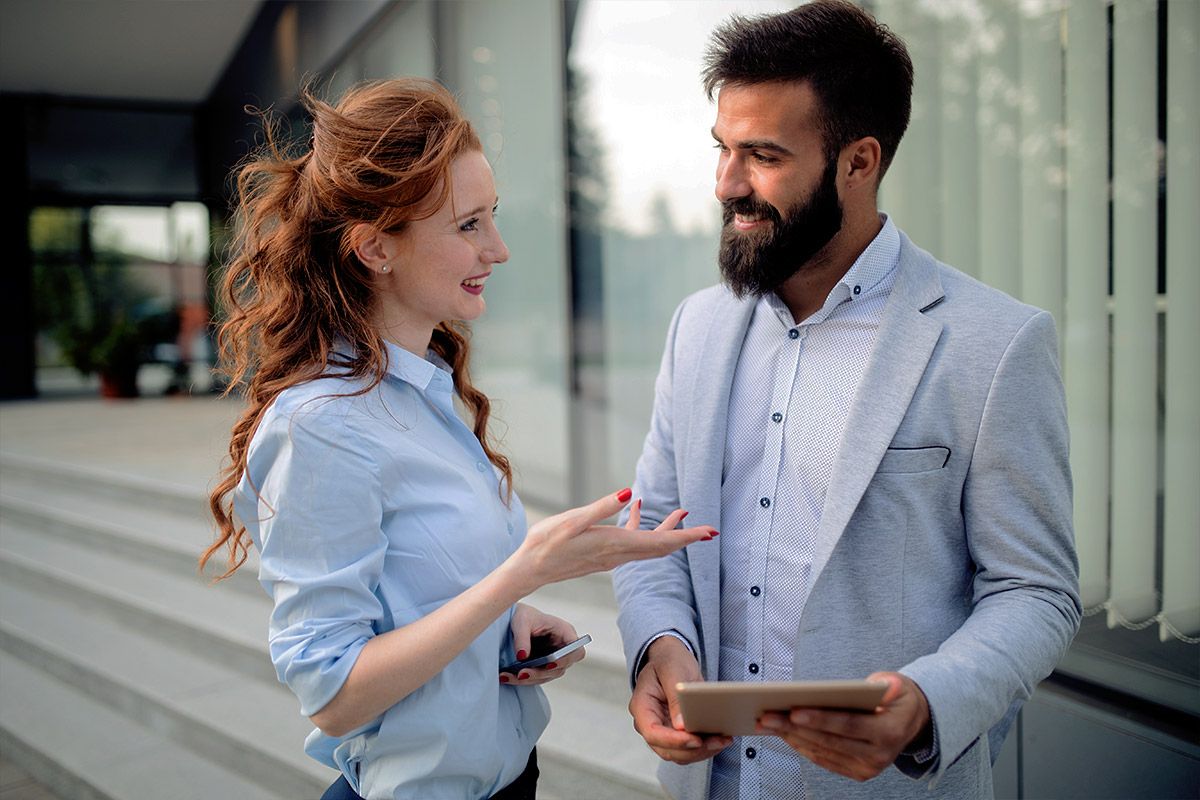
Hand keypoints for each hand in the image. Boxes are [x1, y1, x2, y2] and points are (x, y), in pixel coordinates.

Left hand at [500, 604, 582, 685]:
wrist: (512, 619)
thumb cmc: (522, 615)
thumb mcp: (521, 621)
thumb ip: (522, 638)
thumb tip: (523, 656)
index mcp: (564, 632)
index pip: (576, 650)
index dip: (567, 659)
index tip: (550, 663)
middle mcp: (561, 648)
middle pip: (560, 668)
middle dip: (540, 673)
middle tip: (521, 673)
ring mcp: (552, 659)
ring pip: (546, 676)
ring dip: (528, 679)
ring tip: (507, 676)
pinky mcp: (541, 666)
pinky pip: (535, 677)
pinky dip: (520, 679)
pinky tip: (505, 677)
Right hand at [510, 489, 716, 592]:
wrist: (529, 569)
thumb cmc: (546, 543)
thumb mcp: (573, 520)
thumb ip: (603, 506)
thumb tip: (632, 493)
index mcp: (615, 545)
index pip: (661, 543)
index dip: (687, 537)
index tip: (709, 533)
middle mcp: (618, 555)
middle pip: (661, 547)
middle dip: (685, 537)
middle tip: (707, 529)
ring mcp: (610, 557)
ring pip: (648, 546)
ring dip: (666, 531)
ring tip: (680, 513)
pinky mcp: (602, 555)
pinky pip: (631, 543)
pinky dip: (641, 528)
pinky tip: (636, 510)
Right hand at [629, 636, 731, 763]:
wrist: (670, 658)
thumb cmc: (668, 660)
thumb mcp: (672, 670)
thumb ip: (675, 697)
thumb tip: (681, 726)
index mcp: (641, 706)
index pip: (652, 732)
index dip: (673, 741)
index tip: (695, 739)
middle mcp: (649, 723)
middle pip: (666, 749)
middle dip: (693, 750)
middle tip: (716, 741)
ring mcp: (662, 730)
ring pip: (679, 754)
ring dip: (702, 752)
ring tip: (723, 740)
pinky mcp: (677, 733)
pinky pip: (689, 748)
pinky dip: (705, 747)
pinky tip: (721, 738)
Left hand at [755, 672, 931, 781]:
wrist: (912, 723)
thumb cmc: (898, 697)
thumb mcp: (900, 684)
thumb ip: (889, 684)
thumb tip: (875, 686)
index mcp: (890, 732)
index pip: (849, 725)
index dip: (820, 719)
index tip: (793, 710)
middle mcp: (879, 756)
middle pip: (829, 741)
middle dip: (795, 728)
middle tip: (767, 716)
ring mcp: (868, 768)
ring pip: (823, 752)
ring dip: (793, 738)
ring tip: (767, 723)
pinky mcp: (858, 773)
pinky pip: (825, 760)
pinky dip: (803, 747)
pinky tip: (785, 734)